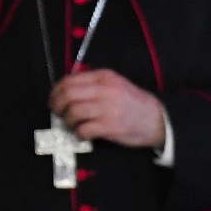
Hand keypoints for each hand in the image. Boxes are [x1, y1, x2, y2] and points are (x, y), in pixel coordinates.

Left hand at [51, 69, 165, 148]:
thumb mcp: (115, 84)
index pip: (69, 80)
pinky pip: (84, 129)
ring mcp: (108, 108)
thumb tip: (65, 89)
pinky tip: (82, 133)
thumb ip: (93, 83)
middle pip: (68, 95)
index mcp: (104, 77)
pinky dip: (78, 132)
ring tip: (71, 123)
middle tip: (57, 112)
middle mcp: (105, 90)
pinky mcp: (110, 126)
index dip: (56, 91)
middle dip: (57, 105)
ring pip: (73, 111)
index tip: (53, 99)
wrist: (158, 119)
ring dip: (67, 120)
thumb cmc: (132, 102)